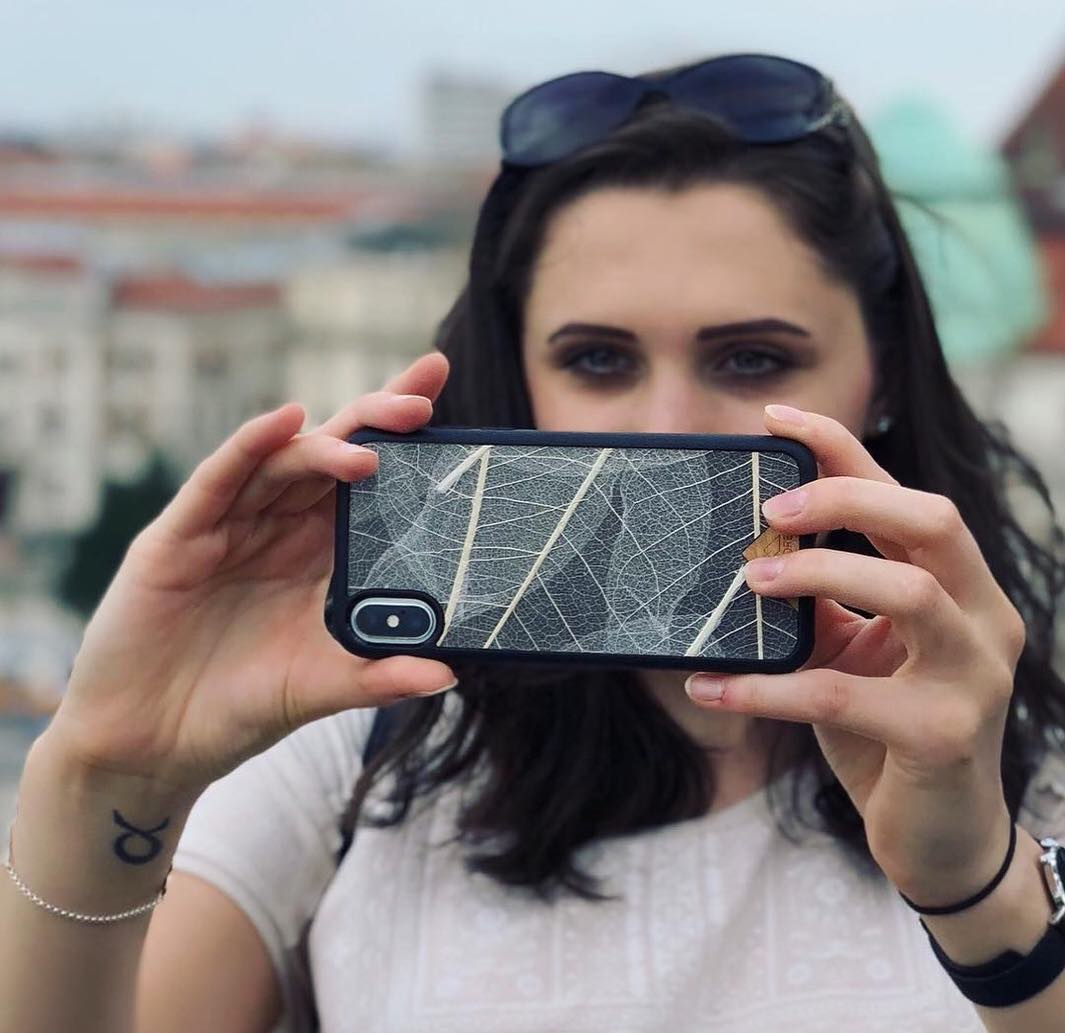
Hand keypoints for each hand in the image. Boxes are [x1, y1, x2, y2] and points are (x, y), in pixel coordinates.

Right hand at [45, 353, 457, 796]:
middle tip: (422, 400)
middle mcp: (281, 527)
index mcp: (323, 552)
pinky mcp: (179, 536)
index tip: (445, 403)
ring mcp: (230, 525)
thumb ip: (380, 677)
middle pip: (335, 454)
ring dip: (328, 445)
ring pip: (284, 462)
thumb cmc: (239, 706)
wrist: (152, 746)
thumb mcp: (320, 687)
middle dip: (378, 421)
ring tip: (371, 447)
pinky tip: (284, 423)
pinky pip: (219, 480)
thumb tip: (449, 673)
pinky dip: (251, 447)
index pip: (372, 483)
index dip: (405, 441)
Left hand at [685, 404, 1024, 905]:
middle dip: (844, 498)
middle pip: (931, 520)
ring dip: (817, 576)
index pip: (906, 496)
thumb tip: (746, 553)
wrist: (939, 837)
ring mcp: (975, 676)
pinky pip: (838, 694)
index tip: (774, 418)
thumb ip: (821, 601)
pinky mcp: (943, 735)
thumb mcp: (852, 652)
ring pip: (907, 592)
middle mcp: (985, 618)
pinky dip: (763, 687)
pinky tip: (708, 687)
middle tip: (766, 512)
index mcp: (961, 586)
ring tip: (747, 584)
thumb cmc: (889, 730)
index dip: (842, 450)